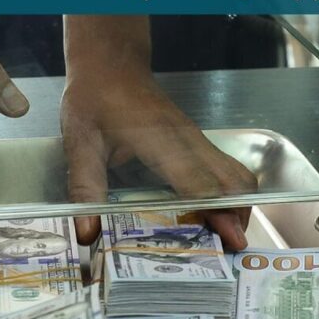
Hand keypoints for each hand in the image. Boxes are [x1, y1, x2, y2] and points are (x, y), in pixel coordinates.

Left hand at [60, 66, 256, 250]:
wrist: (111, 63)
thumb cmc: (94, 99)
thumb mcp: (79, 143)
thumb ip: (85, 187)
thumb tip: (88, 233)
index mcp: (162, 141)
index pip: (200, 183)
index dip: (218, 213)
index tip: (229, 241)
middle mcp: (189, 142)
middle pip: (234, 183)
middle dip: (238, 219)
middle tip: (227, 254)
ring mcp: (198, 141)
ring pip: (237, 177)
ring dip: (239, 209)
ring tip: (223, 243)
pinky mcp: (198, 143)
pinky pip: (227, 172)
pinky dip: (230, 198)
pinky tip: (213, 220)